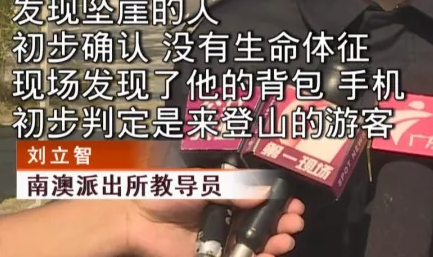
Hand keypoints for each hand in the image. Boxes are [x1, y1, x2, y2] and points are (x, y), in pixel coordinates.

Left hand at [125, 194, 305, 256]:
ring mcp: (225, 239)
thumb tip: (265, 192)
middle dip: (284, 224)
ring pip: (258, 244)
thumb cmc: (169, 192)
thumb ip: (233, 189)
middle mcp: (232, 217)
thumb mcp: (204, 183)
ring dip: (275, 243)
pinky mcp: (215, 256)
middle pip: (266, 223)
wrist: (137, 218)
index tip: (294, 204)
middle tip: (294, 223)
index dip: (281, 202)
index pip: (264, 198)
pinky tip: (267, 256)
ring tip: (284, 241)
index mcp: (230, 194)